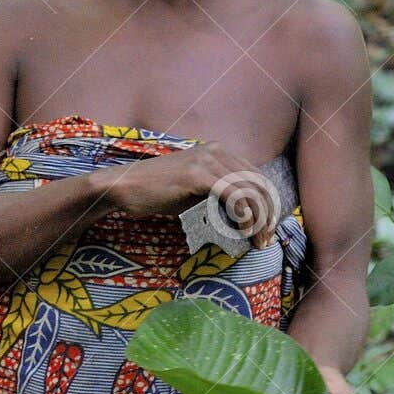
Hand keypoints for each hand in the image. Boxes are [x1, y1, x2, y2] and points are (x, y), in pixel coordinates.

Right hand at [96, 142, 280, 247]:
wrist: (125, 187)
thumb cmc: (157, 192)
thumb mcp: (194, 190)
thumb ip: (219, 194)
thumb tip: (245, 215)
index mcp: (218, 151)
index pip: (257, 177)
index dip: (268, 204)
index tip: (266, 230)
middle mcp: (216, 151)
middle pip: (259, 184)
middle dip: (267, 215)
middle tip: (264, 241)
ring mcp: (207, 160)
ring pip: (250, 191)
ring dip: (258, 220)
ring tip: (256, 242)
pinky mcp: (197, 175)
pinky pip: (234, 196)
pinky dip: (244, 216)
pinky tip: (242, 231)